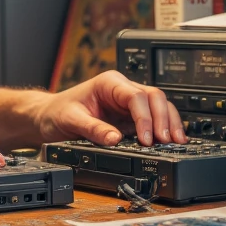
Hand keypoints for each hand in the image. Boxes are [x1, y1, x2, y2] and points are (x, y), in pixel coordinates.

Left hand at [35, 71, 184, 148]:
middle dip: (163, 119)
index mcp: (109, 83)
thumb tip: (114, 139)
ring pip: (159, 106)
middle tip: (165, 141)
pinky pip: (154, 119)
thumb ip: (92, 129)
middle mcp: (122, 90)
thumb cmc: (58, 112)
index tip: (146, 137)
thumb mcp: (71, 119)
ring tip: (176, 142)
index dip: (145, 117)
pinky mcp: (131, 117)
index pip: (136, 95)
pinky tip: (173, 139)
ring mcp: (128, 104)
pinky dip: (165, 128)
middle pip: (154, 97)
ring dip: (170, 123)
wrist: (50, 116)